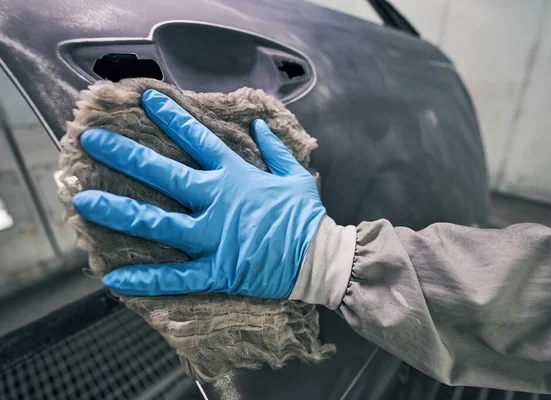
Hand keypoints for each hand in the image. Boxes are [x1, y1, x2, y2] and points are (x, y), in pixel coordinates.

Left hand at [72, 89, 325, 298]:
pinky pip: (176, 278)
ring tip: (84, 202)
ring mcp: (213, 237)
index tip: (146, 99)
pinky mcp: (216, 270)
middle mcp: (217, 202)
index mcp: (235, 176)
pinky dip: (146, 280)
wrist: (317, 258)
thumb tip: (258, 125)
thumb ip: (274, 149)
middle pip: (164, 176)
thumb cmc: (305, 215)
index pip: (198, 140)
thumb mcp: (294, 174)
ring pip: (158, 224)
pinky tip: (113, 279)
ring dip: (119, 212)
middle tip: (92, 141)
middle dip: (126, 155)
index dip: (171, 117)